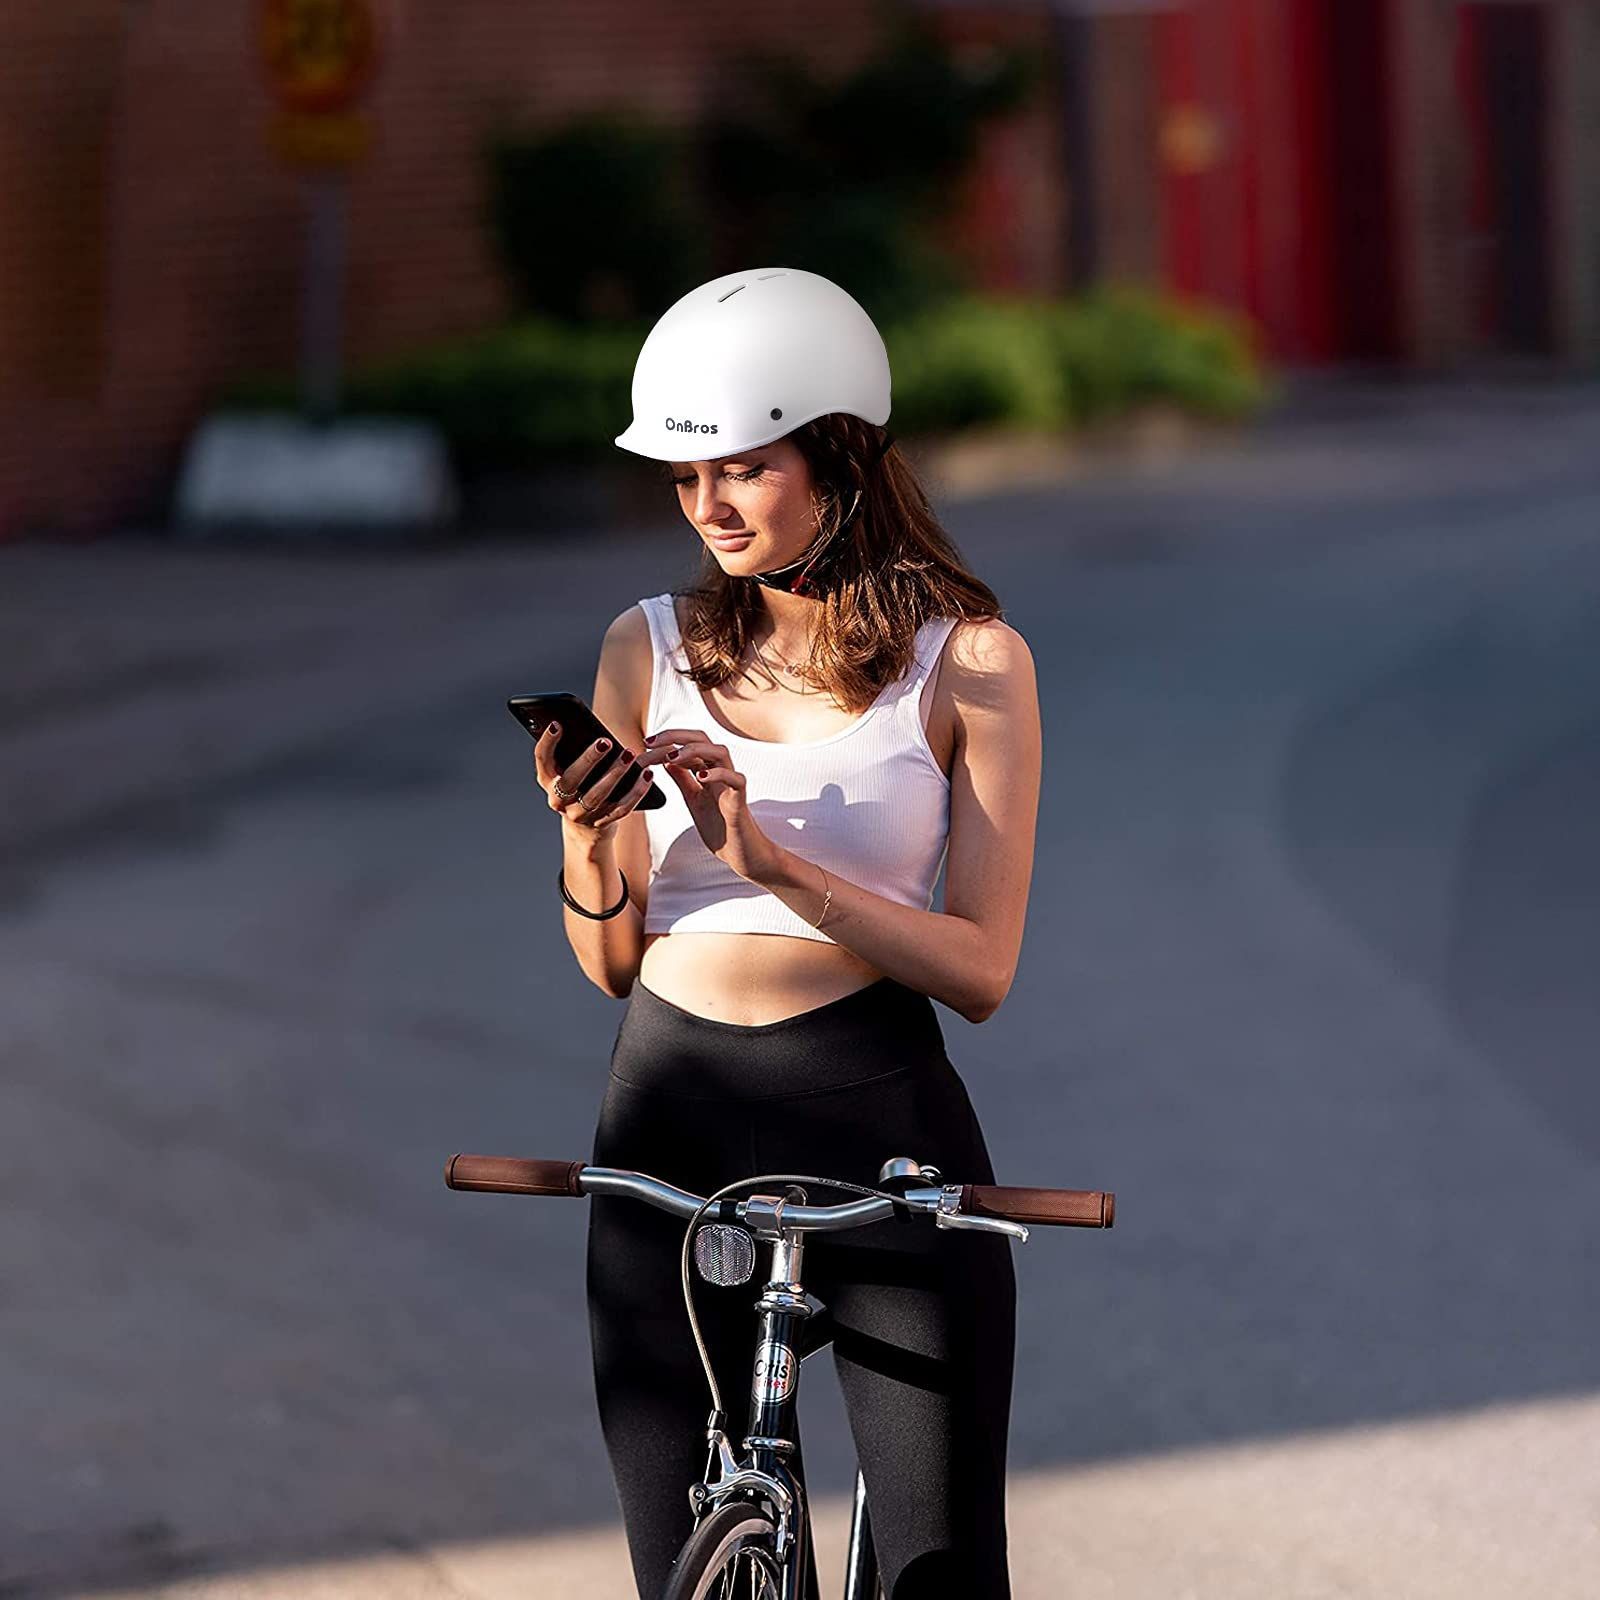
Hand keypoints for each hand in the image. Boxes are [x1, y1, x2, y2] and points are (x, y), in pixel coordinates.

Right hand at [533, 722, 654, 834]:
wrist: (585, 829)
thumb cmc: (578, 788)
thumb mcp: (568, 772)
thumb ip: (572, 753)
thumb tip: (587, 728)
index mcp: (548, 781)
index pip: (542, 760)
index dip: (547, 743)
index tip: (557, 724)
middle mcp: (559, 800)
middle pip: (572, 780)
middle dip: (588, 759)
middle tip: (605, 741)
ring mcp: (580, 815)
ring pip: (598, 795)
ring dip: (615, 773)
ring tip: (630, 754)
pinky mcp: (602, 824)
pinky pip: (621, 808)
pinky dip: (636, 791)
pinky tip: (647, 774)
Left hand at [637, 727, 775, 880]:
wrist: (739, 852)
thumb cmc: (719, 826)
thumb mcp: (692, 799)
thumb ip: (682, 778)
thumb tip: (666, 759)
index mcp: (707, 771)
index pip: (689, 743)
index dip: (668, 739)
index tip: (647, 742)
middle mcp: (720, 772)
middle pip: (703, 739)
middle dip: (677, 736)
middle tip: (653, 741)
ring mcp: (731, 784)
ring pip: (720, 752)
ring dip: (695, 750)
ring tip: (674, 757)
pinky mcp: (740, 799)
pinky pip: (735, 779)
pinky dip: (719, 774)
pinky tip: (701, 777)